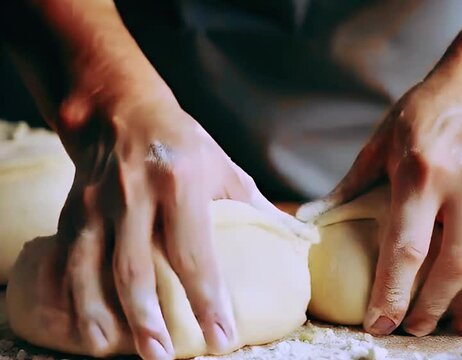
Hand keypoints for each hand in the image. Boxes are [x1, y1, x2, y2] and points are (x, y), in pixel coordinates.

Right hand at [55, 94, 294, 358]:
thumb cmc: (181, 141)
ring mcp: (98, 202)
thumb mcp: (222, 165)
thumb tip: (294, 239)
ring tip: (114, 351)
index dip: (208, 299)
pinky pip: (68, 259)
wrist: (119, 108)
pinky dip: (73, 296)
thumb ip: (253, 206)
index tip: (222, 337)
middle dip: (149, 318)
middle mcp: (135, 192)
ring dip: (104, 315)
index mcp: (180, 180)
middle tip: (164, 357)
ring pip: (94, 268)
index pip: (195, 252)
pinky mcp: (73, 209)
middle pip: (137, 267)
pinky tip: (84, 325)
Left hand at [299, 40, 461, 335]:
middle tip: (414, 329)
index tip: (378, 324)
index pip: (407, 248)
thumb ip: (350, 185)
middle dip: (432, 308)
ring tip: (458, 324)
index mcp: (423, 173)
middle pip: (456, 266)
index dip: (392, 294)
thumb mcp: (380, 141)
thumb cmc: (425, 111)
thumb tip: (310, 219)